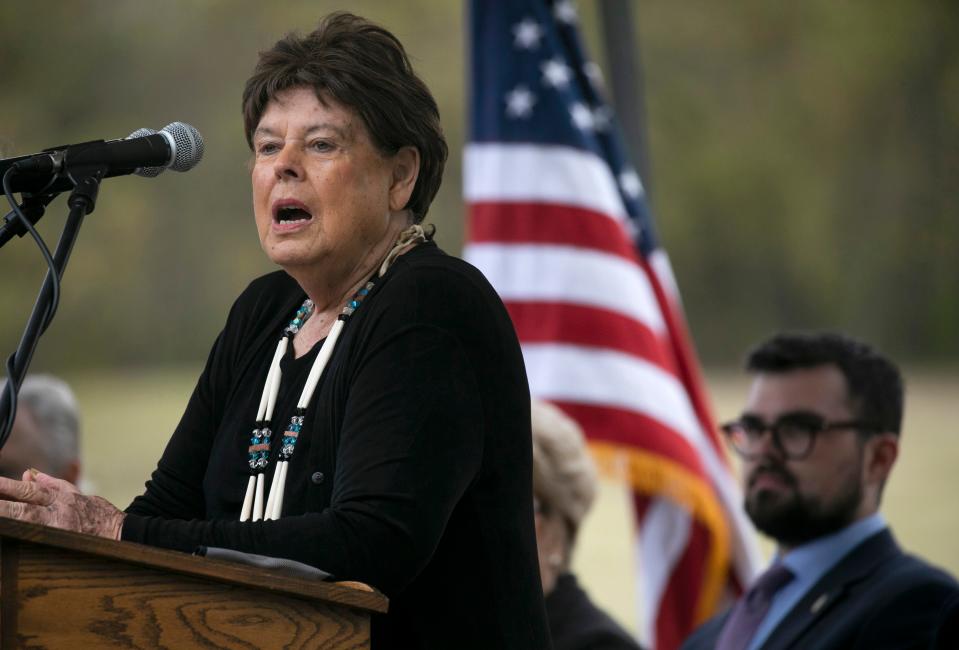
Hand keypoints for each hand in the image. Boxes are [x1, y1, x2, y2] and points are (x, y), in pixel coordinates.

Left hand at [0, 471, 123, 539]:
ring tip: (0, 514)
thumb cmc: (97, 513)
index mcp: (61, 499)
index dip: (9, 487)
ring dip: (9, 519)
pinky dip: (20, 538)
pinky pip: (35, 542)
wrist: (119, 533)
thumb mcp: (75, 494)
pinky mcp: (59, 547)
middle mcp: (57, 515)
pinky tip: (10, 536)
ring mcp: (57, 533)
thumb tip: (30, 474)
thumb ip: (51, 485)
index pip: (29, 491)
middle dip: (3, 505)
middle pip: (23, 509)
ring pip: (26, 526)